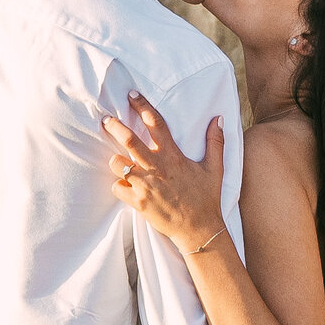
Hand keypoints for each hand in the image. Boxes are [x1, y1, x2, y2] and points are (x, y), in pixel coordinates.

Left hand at [100, 96, 226, 252]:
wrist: (199, 230)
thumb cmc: (206, 198)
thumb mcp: (215, 169)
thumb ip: (215, 142)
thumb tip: (218, 119)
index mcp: (173, 156)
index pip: (156, 123)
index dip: (142, 106)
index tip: (131, 95)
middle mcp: (157, 167)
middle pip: (128, 139)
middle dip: (114, 126)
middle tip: (106, 120)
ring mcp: (146, 185)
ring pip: (117, 163)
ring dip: (116, 161)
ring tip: (120, 162)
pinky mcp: (138, 202)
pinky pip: (117, 187)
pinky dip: (119, 186)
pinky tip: (127, 187)